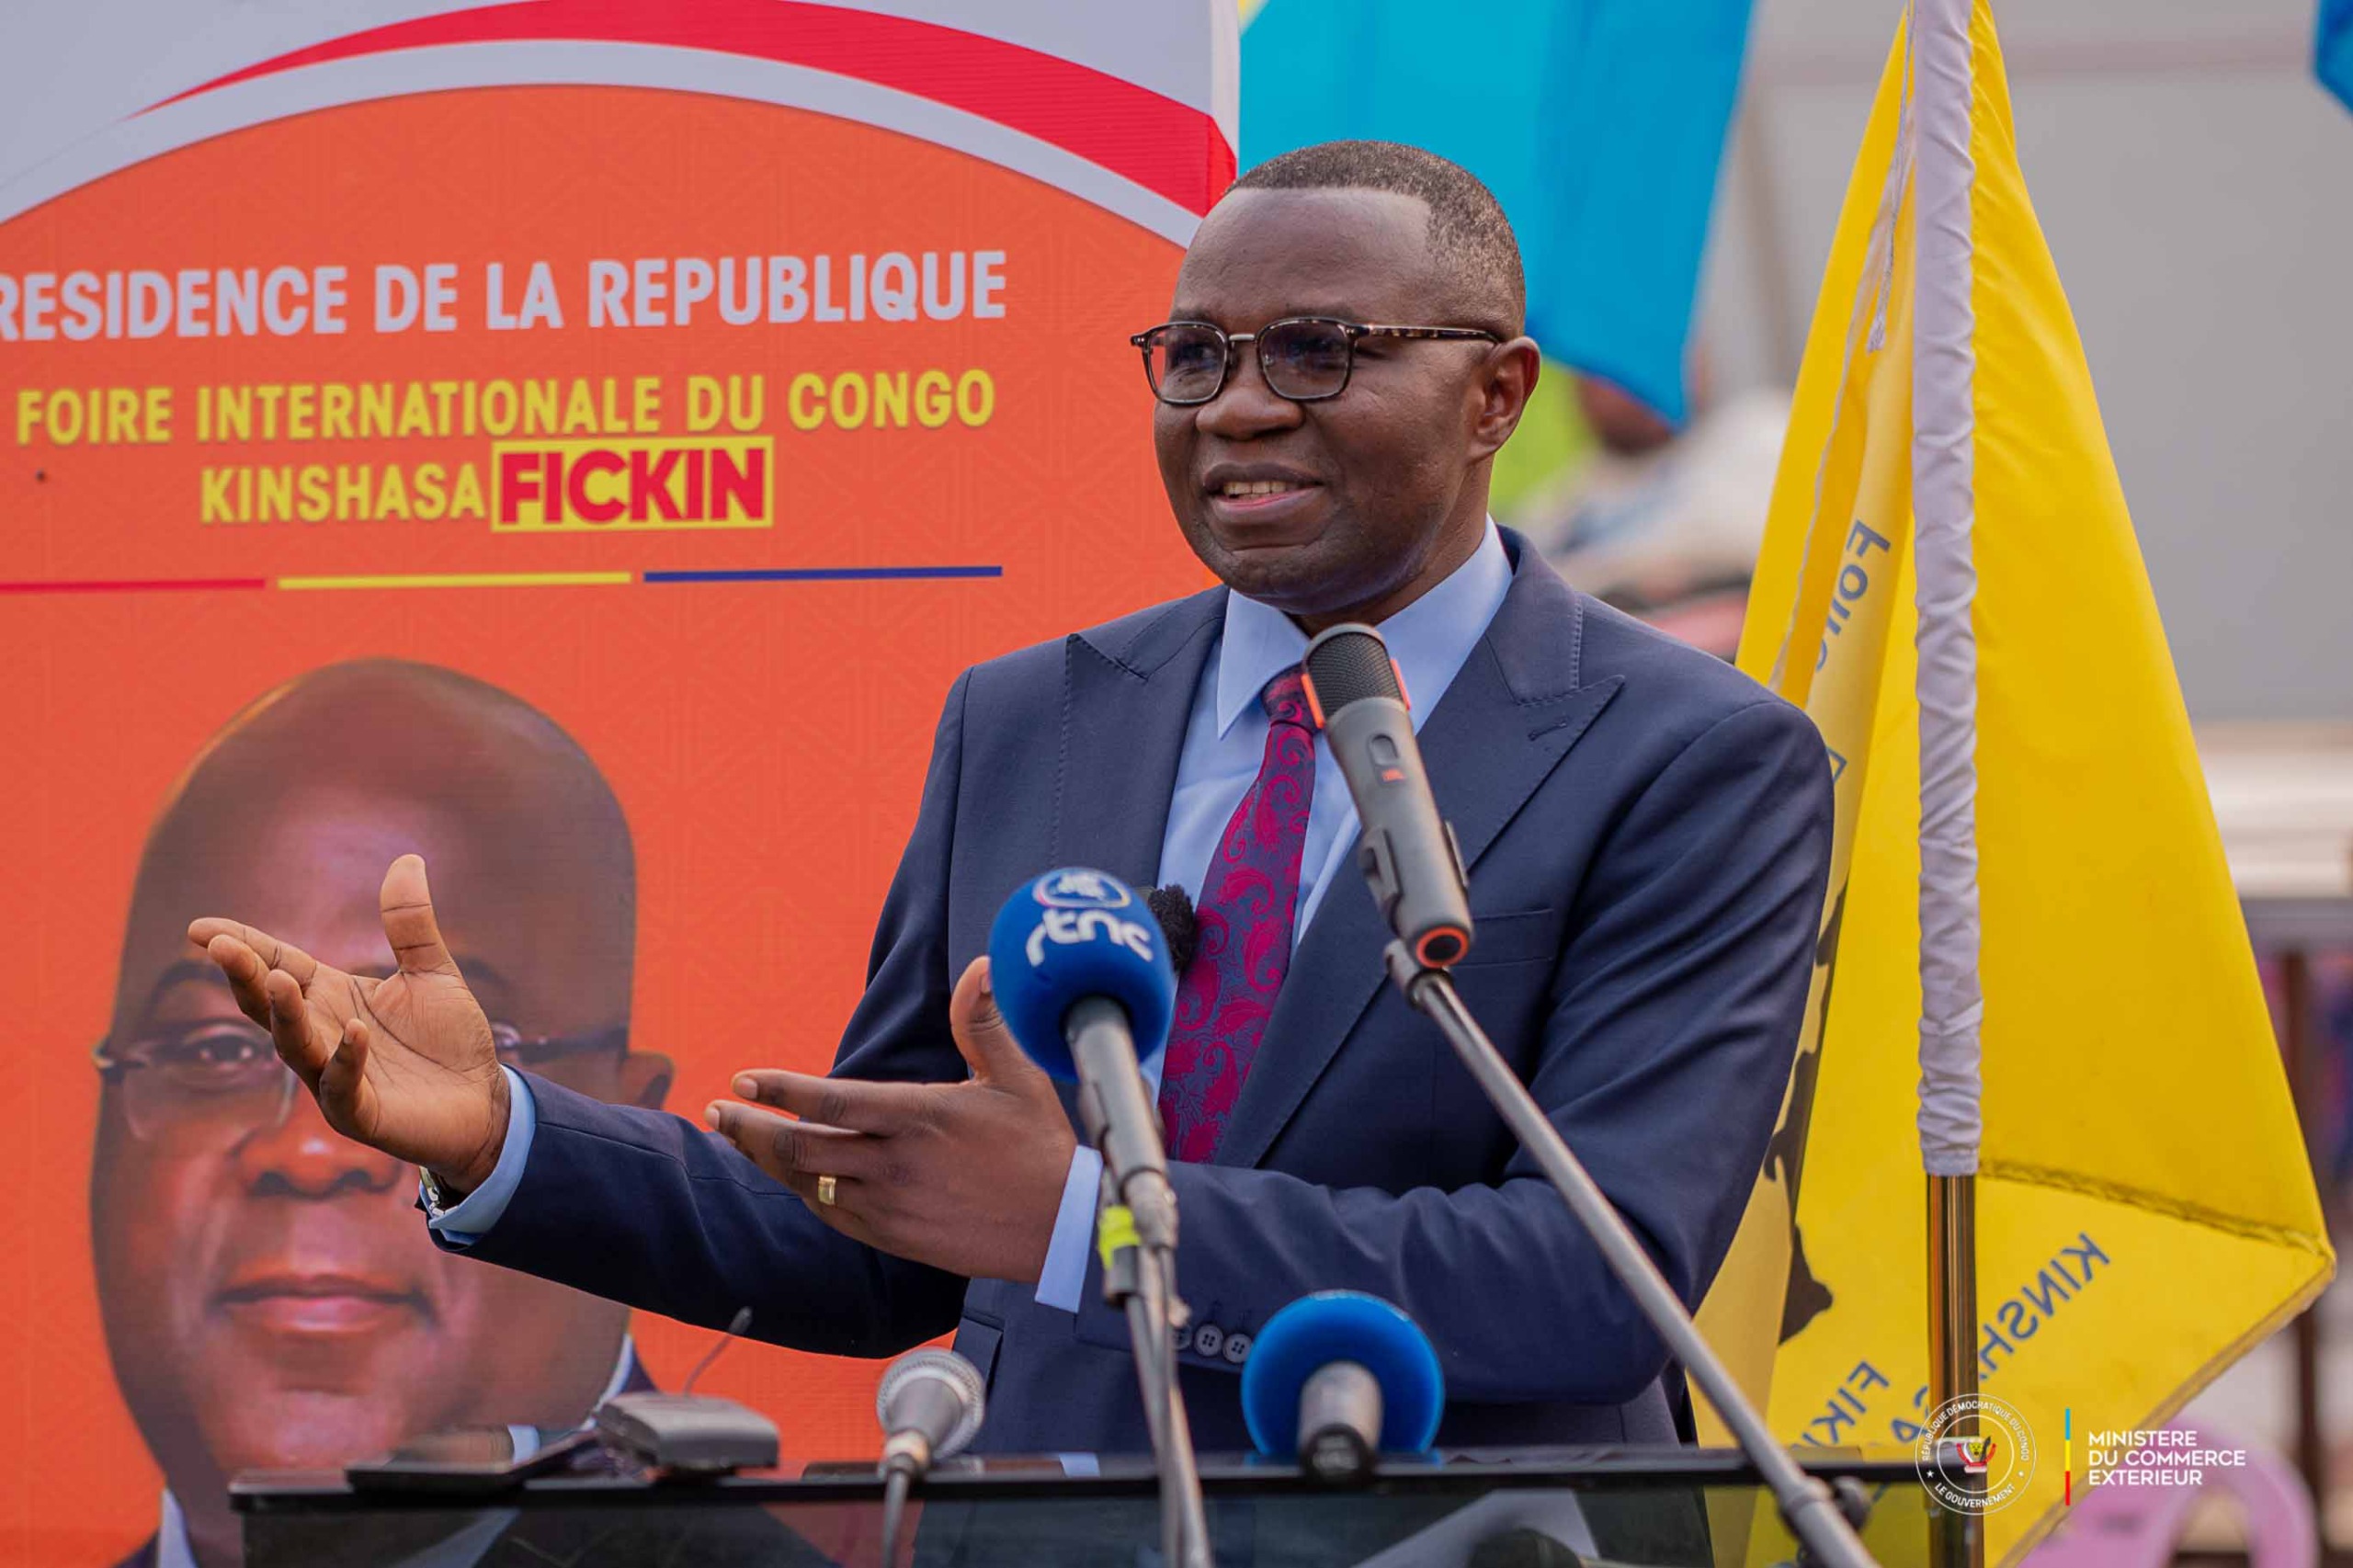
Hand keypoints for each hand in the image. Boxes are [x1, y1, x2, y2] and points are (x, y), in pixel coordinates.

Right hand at [187, 853, 510, 1191]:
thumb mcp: (432, 972)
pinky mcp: (363, 1114)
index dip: (244, 947)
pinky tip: (355, 1031)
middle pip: (270, 1005)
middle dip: (245, 976)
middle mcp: (323, 1035)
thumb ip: (411, 924)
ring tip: (277, 980)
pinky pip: (344, 1088)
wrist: (484, 1101)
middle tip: (221, 946)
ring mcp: (337, 1078)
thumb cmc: (449, 1039)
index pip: (279, 966)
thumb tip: (407, 859)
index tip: (200, 928)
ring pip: (296, 1047)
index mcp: (333, 998)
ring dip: (284, 1015)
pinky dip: (347, 1059)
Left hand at [706, 958, 1076, 1282]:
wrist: (1059, 1226)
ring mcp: (891, 1206)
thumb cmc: (1040, 1144)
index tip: (744, 1079)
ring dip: (768, 1161)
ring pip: (809, 1185)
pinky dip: (804, 1192)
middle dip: (751, 1130)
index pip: (832, 1102)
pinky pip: (832, 1213)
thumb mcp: (1017, 1075)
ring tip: (738, 1138)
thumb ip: (984, 1022)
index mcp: (920, 1117)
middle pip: (802, 1150)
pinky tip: (792, 1177)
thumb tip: (980, 965)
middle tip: (718, 1112)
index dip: (780, 1091)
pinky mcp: (894, 1237)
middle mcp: (896, 1165)